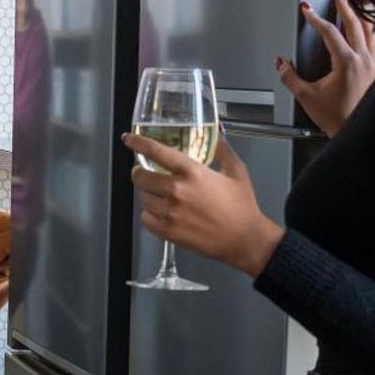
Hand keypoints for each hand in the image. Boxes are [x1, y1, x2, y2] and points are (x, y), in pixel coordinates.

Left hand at [123, 133, 282, 277]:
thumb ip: (222, 150)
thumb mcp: (237, 171)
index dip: (138, 143)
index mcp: (192, 172)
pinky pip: (145, 218)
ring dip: (148, 194)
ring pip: (142, 198)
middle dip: (140, 173)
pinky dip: (150, 214)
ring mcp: (170, 212)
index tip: (129, 140)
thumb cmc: (242, 207)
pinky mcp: (168, 231)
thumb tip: (215, 136)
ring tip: (162, 196)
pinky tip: (163, 212)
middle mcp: (177, 191)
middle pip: (140, 176)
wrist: (244, 239)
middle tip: (146, 173)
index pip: (156, 151)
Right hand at [277, 0, 374, 135]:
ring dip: (368, 13)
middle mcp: (365, 59)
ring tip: (363, 0)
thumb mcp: (307, 97)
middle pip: (356, 23)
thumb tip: (280, 63)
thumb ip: (290, 77)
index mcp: (347, 62)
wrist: (359, 132)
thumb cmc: (337, 118)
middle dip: (346, 4)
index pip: (329, 31)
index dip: (315, 18)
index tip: (307, 10)